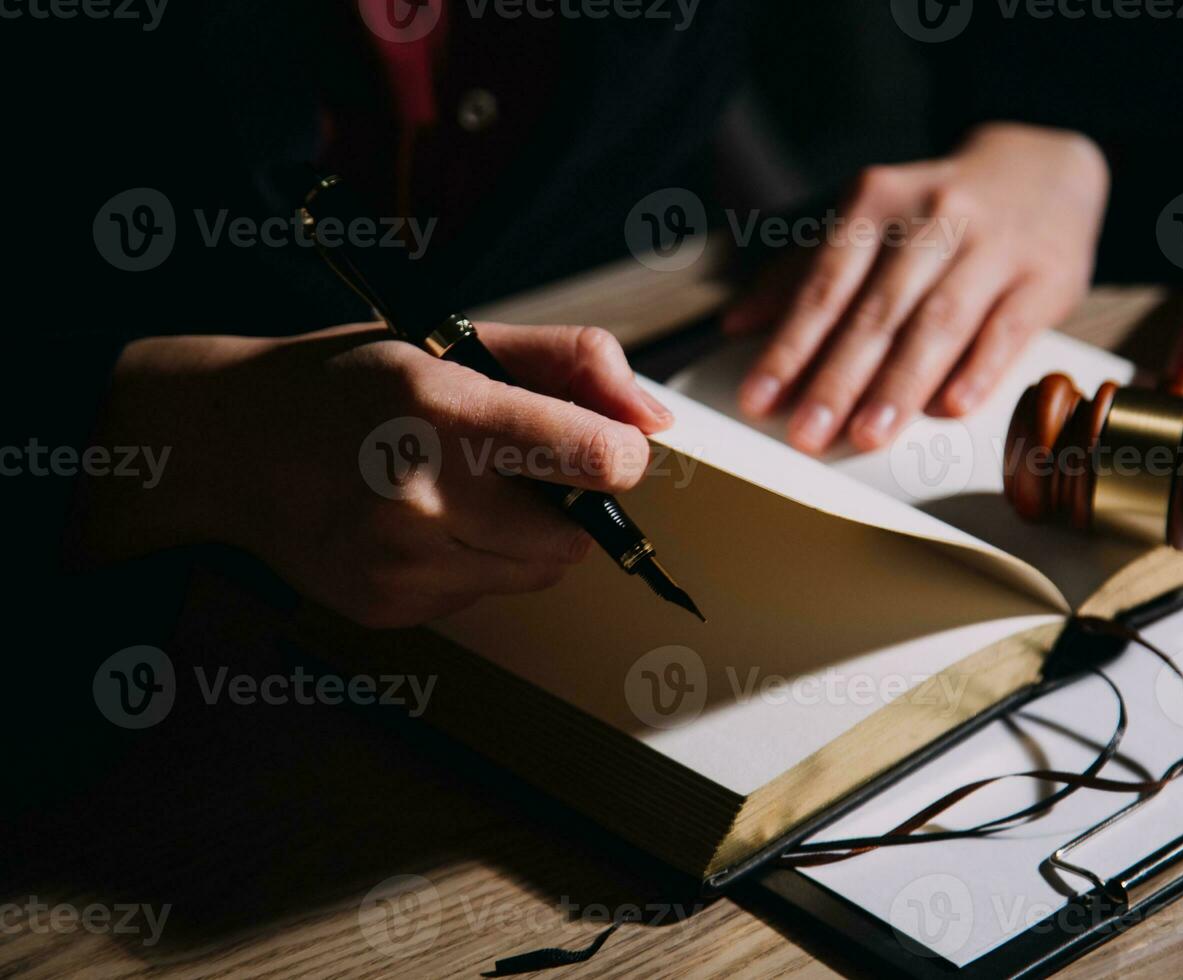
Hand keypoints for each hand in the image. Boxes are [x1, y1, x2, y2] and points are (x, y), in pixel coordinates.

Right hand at [76, 322, 672, 626]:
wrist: (231, 448)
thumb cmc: (352, 383)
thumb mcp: (455, 339)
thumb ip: (570, 363)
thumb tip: (655, 421)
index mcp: (446, 411)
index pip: (597, 461)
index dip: (621, 456)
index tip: (601, 444)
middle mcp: (423, 498)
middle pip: (577, 535)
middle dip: (569, 501)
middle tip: (515, 465)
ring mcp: (402, 564)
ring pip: (540, 573)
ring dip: (528, 536)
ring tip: (463, 491)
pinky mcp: (391, 608)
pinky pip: (486, 594)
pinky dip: (477, 562)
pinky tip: (424, 525)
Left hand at [727, 123, 1108, 454]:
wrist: (1045, 170)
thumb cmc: (937, 211)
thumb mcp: (869, 219)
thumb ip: (803, 271)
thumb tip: (736, 323)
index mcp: (877, 202)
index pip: (826, 284)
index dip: (791, 345)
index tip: (759, 399)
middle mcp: (934, 218)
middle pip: (878, 310)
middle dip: (838, 378)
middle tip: (807, 435)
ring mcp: (993, 247)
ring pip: (939, 322)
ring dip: (900, 384)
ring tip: (867, 435)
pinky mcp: (1045, 277)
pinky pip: (1008, 328)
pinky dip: (979, 369)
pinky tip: (952, 409)